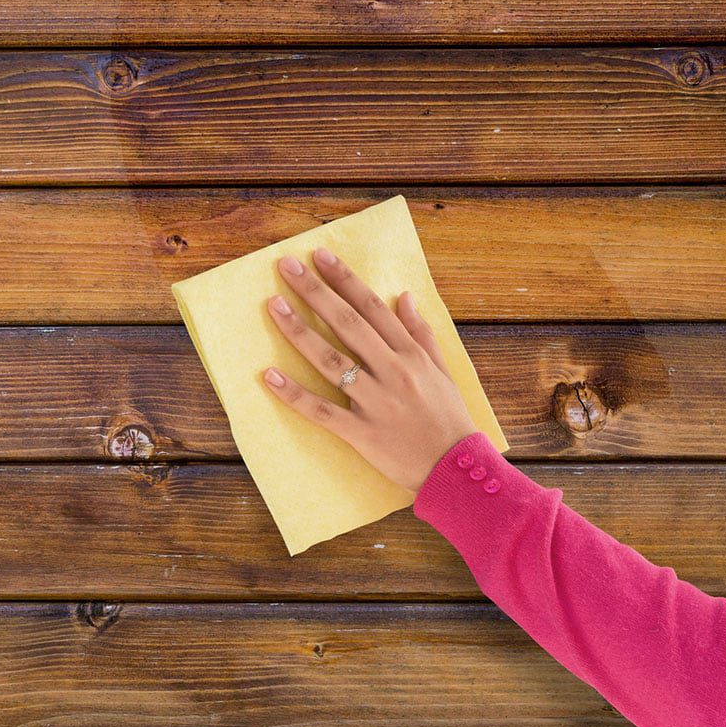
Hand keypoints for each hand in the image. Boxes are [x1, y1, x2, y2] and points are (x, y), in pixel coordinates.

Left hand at [262, 246, 478, 493]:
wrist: (456, 470)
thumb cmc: (450, 419)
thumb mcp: (443, 370)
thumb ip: (422, 333)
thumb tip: (404, 295)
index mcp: (412, 355)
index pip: (373, 307)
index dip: (345, 280)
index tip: (320, 256)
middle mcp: (393, 371)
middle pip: (348, 323)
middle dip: (316, 292)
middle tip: (287, 266)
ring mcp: (375, 402)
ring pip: (331, 360)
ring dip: (299, 331)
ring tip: (273, 305)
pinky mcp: (361, 433)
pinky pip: (322, 411)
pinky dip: (294, 394)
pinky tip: (269, 375)